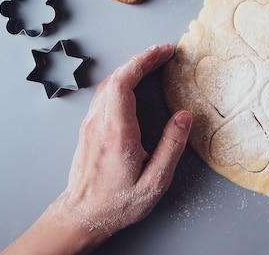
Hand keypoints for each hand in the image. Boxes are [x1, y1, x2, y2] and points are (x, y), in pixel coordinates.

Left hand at [0, 44, 191, 254]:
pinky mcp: (89, 129)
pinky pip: (104, 94)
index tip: (163, 52)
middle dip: (140, 59)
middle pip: (115, 77)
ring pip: (107, 84)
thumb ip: (172, 146)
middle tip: (163, 52)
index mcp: (117, 133)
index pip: (124, 83)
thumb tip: (184, 116)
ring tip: (152, 62)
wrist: (83, 216)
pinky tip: (133, 81)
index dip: (143, 61)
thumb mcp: (155, 181)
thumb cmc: (118, 202)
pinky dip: (121, 79)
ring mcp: (91, 124)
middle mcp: (100, 124)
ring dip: (130, 67)